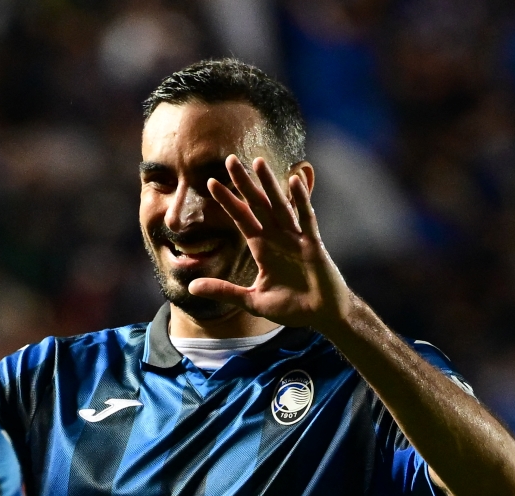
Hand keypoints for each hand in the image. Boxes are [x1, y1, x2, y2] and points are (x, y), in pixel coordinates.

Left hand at [188, 155, 351, 334]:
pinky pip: (306, 218)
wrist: (322, 316)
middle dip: (244, 183)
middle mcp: (277, 238)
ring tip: (258, 162)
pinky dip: (301, 200)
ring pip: (280, 206)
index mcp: (262, 249)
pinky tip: (294, 180)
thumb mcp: (252, 301)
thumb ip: (224, 291)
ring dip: (269, 184)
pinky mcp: (313, 245)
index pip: (241, 219)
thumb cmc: (291, 308)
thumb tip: (191, 287)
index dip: (228, 202)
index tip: (211, 183)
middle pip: (258, 205)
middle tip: (229, 160)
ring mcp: (296, 239)